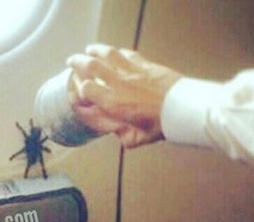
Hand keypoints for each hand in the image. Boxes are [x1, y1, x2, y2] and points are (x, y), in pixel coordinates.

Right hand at [66, 44, 181, 147]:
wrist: (180, 110)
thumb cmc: (158, 126)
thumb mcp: (134, 139)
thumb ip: (122, 136)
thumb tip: (118, 133)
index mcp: (112, 103)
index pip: (86, 89)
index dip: (78, 89)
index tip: (77, 92)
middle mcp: (117, 84)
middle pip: (90, 66)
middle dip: (78, 62)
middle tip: (72, 62)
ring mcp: (131, 72)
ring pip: (107, 54)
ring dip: (95, 50)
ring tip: (89, 50)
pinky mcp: (145, 65)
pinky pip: (127, 54)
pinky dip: (118, 52)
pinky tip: (115, 52)